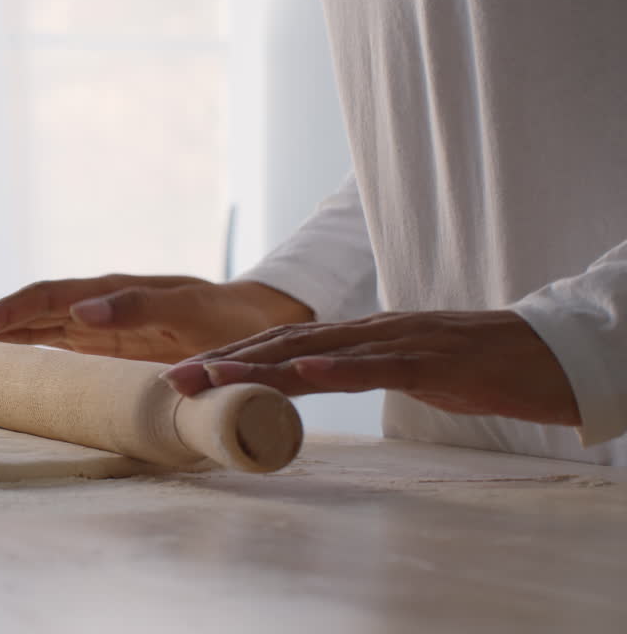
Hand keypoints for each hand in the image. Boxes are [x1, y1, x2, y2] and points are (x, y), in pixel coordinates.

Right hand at [0, 274, 313, 363]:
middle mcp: (93, 305)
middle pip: (19, 311)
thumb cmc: (229, 319)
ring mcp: (95, 325)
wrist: (261, 320)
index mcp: (107, 293)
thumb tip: (80, 310)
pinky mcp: (102, 345)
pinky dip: (14, 354)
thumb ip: (140, 308)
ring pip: (27, 328)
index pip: (37, 300)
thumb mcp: (191, 312)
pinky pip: (48, 346)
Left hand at [161, 310, 581, 425]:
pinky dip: (337, 369)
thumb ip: (353, 369)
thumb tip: (308, 382)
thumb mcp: (398, 369)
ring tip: (213, 374)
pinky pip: (375, 365)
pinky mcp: (426, 360)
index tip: (182, 378)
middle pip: (281, 345)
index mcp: (353, 336)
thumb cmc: (469, 366)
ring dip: (260, 365)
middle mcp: (363, 331)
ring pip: (316, 352)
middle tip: (174, 380)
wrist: (541, 353)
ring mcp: (393, 342)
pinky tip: (303, 374)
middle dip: (224, 362)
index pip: (278, 346)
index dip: (228, 360)